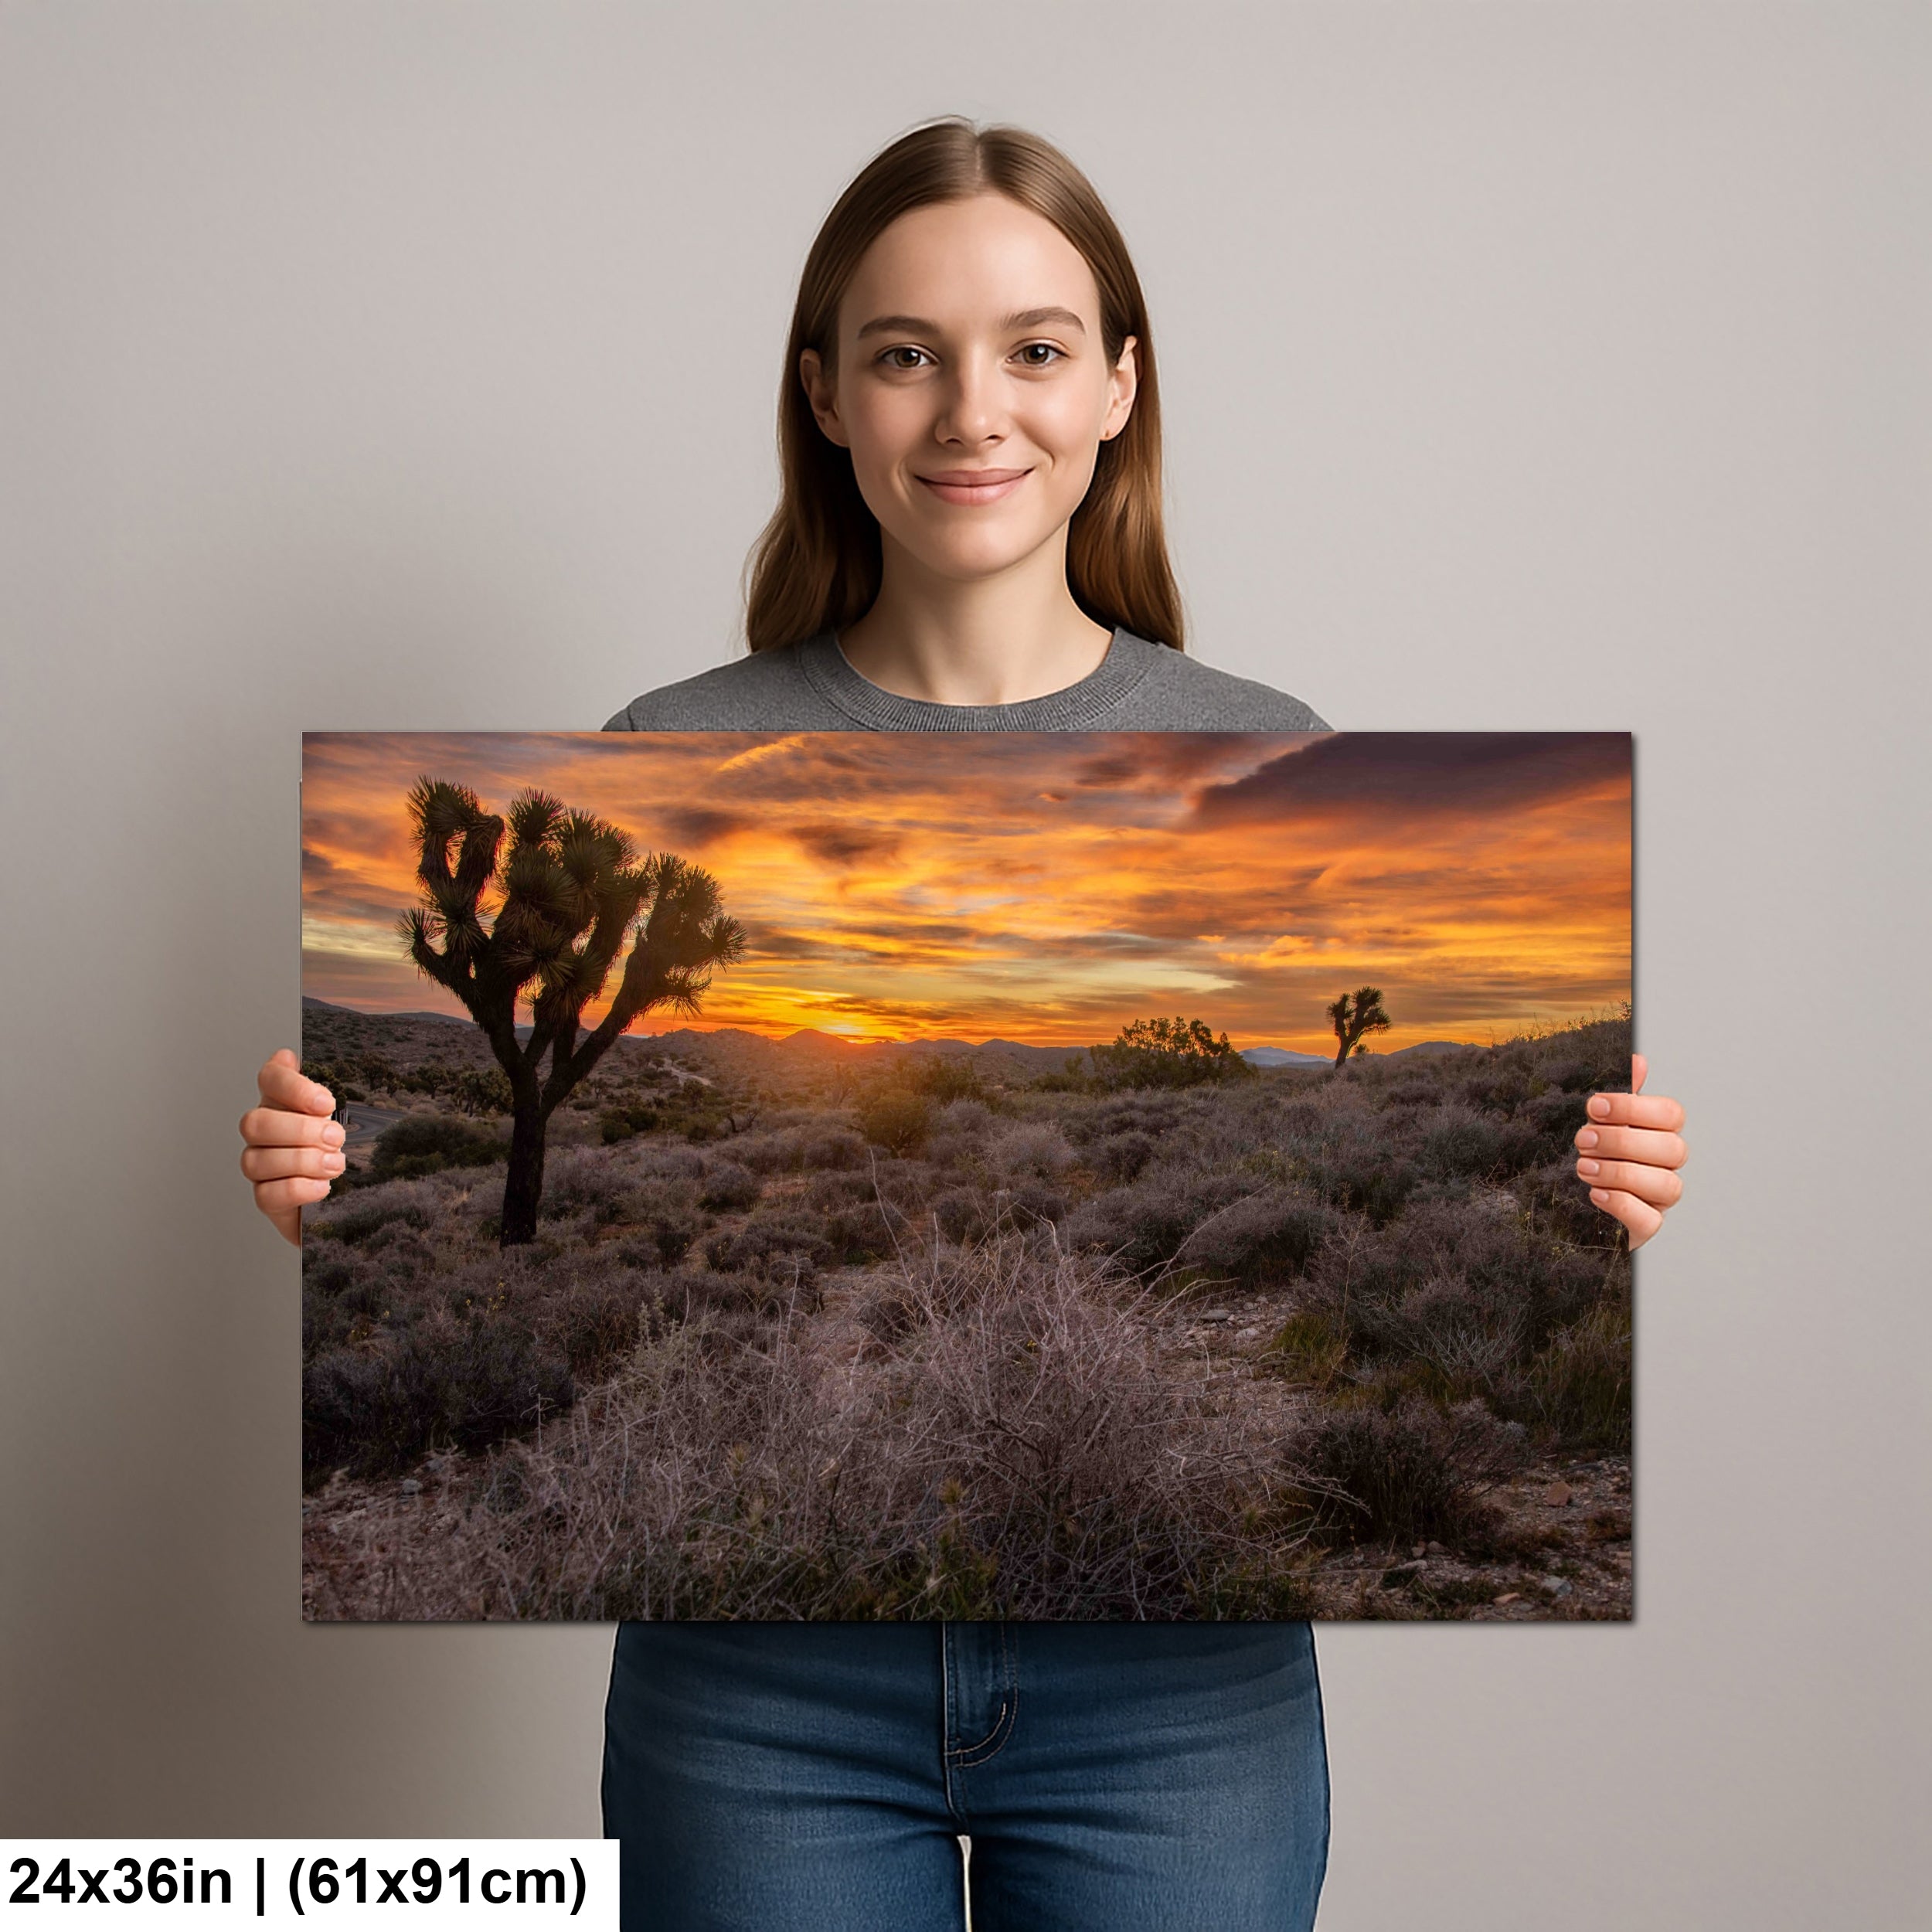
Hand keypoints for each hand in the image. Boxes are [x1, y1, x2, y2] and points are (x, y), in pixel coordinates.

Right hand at [238, 1048, 343, 1245]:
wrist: (343, 1194)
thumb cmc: (336, 1148)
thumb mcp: (339, 1115)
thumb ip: (315, 1091)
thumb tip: (286, 1056)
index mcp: (281, 1103)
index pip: (269, 1079)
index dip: (292, 1087)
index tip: (326, 1103)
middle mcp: (263, 1133)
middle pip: (256, 1123)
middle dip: (300, 1130)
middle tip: (335, 1137)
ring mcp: (260, 1166)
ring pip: (257, 1160)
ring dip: (303, 1161)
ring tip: (335, 1164)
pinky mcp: (266, 1198)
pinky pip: (267, 1194)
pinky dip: (299, 1189)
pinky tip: (323, 1187)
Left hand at [1575, 1053, 1685, 1249]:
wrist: (1573, 1204)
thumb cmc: (1596, 1155)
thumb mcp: (1601, 1123)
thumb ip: (1620, 1097)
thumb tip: (1638, 1060)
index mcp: (1659, 1134)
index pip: (1671, 1114)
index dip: (1634, 1108)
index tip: (1594, 1106)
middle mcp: (1666, 1166)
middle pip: (1671, 1149)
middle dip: (1622, 1141)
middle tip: (1583, 1139)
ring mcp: (1659, 1199)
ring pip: (1666, 1185)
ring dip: (1620, 1172)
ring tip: (1584, 1166)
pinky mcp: (1645, 1226)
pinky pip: (1650, 1220)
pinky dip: (1622, 1204)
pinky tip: (1596, 1193)